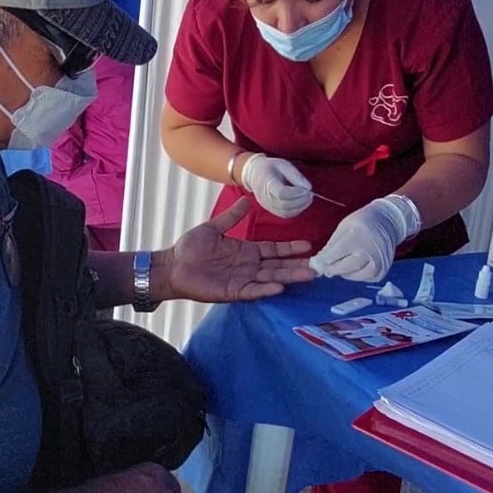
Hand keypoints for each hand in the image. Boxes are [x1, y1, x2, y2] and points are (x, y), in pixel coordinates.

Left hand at [157, 199, 315, 301]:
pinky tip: (279, 287)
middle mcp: (248, 267)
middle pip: (278, 266)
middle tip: (319, 265)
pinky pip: (252, 291)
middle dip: (298, 265)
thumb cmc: (191, 248)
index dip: (290, 248)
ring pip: (271, 279)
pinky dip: (265, 289)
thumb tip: (246, 200)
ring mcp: (242, 280)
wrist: (173, 265)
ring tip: (309, 275)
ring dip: (289, 277)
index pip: (274, 250)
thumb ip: (231, 217)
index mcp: (246, 251)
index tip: (309, 246)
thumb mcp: (214, 228)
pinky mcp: (232, 292)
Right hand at [238, 153, 312, 217]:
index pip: (281, 193)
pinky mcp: (271, 210)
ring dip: (300, 207)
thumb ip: (295, 175)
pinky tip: (302, 203)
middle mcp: (265, 197)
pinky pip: (285, 214)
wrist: (254, 174)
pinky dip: (296, 211)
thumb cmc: (270, 167)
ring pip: (286, 212)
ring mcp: (267, 205)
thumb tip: (308, 187)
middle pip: (284, 205)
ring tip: (308, 198)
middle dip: (301, 201)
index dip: (296, 193)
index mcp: (266, 183)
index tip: (306, 189)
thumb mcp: (283, 164)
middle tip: (310, 194)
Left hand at [309, 195, 420, 281]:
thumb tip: (320, 261)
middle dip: (334, 269)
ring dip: (345, 274)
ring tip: (341, 267)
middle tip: (327, 269)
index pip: (336, 253)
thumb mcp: (344, 227)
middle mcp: (371, 250)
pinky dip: (358, 276)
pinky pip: (367, 278)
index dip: (324, 260)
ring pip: (357, 275)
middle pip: (347, 266)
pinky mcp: (384, 269)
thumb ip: (332, 245)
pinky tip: (354, 269)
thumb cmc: (362, 222)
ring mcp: (380, 261)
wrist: (388, 222)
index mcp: (358, 235)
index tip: (317, 263)